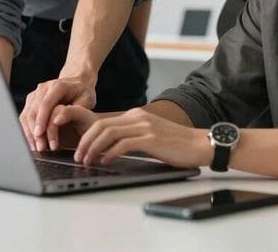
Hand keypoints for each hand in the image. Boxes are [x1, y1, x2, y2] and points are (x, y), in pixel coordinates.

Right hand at [19, 77, 96, 151]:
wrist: (77, 83)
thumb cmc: (83, 93)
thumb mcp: (87, 100)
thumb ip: (75, 110)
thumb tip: (58, 120)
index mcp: (58, 86)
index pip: (46, 103)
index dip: (41, 119)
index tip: (40, 134)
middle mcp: (44, 88)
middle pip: (34, 110)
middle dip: (35, 131)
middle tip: (40, 147)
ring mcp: (36, 93)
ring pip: (27, 114)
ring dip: (29, 132)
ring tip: (36, 148)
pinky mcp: (32, 100)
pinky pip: (25, 116)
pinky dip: (27, 130)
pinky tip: (32, 142)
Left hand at [71, 108, 208, 168]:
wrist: (199, 144)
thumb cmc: (176, 144)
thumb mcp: (150, 135)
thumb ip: (133, 136)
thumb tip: (111, 148)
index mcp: (136, 115)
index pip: (104, 122)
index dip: (88, 135)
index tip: (80, 149)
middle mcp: (138, 117)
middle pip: (102, 125)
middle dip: (85, 141)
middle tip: (78, 156)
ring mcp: (144, 126)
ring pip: (109, 133)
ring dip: (94, 148)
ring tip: (87, 160)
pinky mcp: (151, 138)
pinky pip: (123, 144)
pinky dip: (110, 153)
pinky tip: (105, 161)